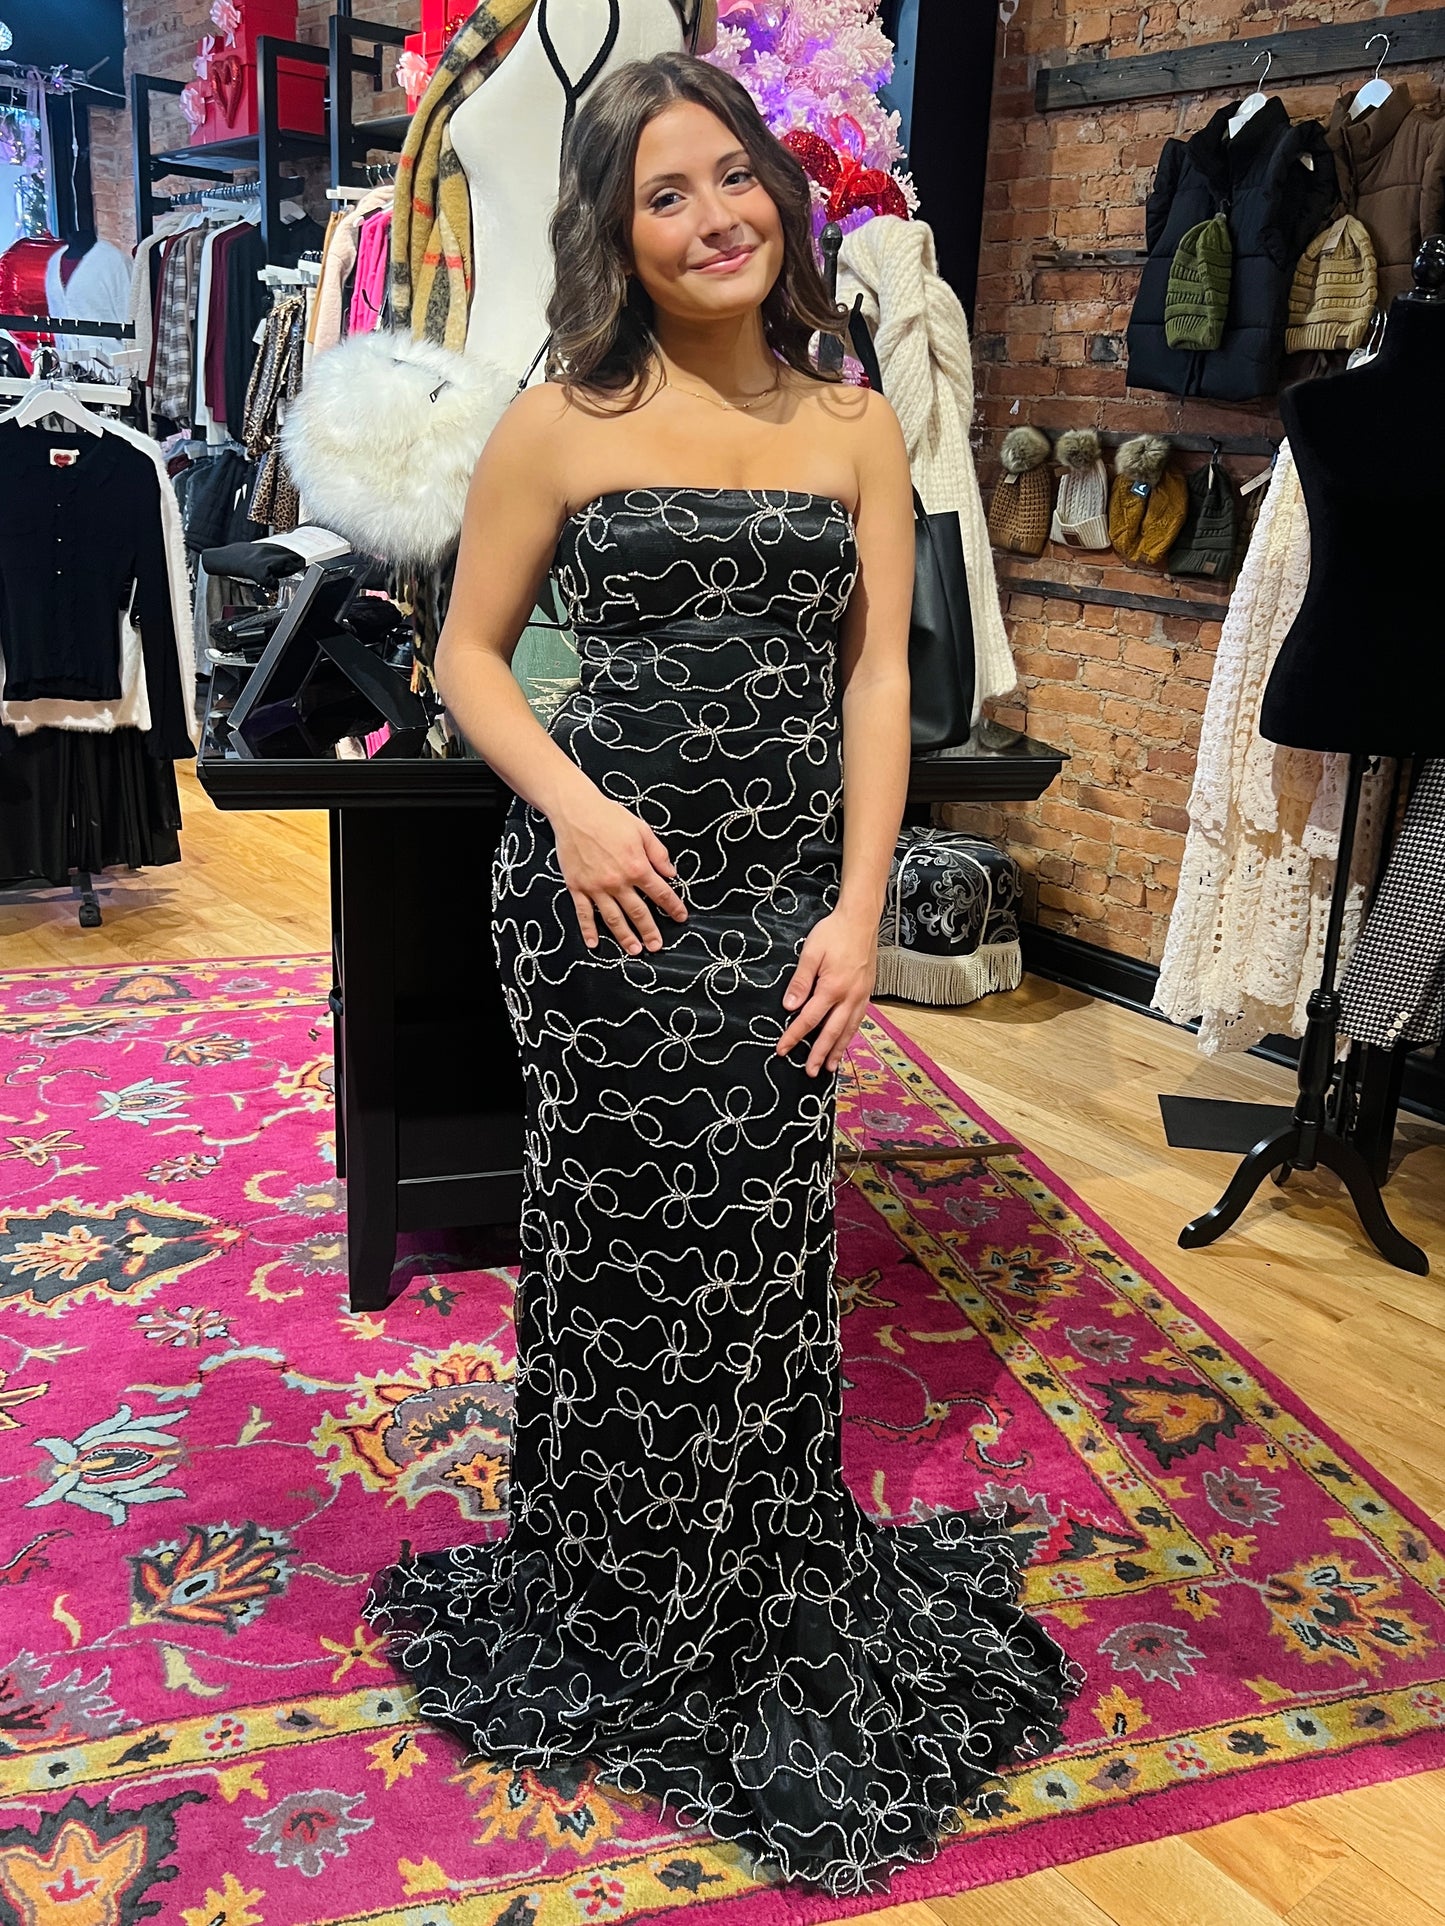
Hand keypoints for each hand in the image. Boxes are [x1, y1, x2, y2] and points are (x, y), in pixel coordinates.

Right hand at [552, 788, 688, 954]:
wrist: (575, 811)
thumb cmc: (609, 817)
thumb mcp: (642, 830)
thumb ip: (658, 853)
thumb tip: (671, 873)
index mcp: (637, 867)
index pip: (660, 893)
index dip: (673, 907)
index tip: (680, 917)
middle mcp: (618, 882)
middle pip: (638, 913)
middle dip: (650, 931)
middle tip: (657, 945)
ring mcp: (596, 887)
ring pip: (613, 919)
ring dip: (625, 937)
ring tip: (634, 950)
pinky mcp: (577, 887)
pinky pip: (584, 914)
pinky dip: (589, 930)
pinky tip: (594, 944)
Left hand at [776, 904, 876, 1076]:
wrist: (861, 920)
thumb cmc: (834, 933)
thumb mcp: (811, 953)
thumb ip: (800, 981)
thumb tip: (789, 1007)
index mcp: (832, 988)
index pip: (809, 1019)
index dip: (794, 1036)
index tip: (782, 1050)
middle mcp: (850, 996)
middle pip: (832, 1032)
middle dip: (819, 1054)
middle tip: (810, 1072)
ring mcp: (861, 996)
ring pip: (848, 1030)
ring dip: (838, 1050)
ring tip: (829, 1067)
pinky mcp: (868, 992)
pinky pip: (858, 1020)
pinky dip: (850, 1035)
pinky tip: (845, 1042)